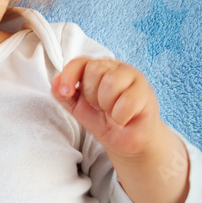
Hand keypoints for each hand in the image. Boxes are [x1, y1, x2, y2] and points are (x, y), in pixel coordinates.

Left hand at [51, 57, 167, 157]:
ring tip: (112, 111)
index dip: (69, 75)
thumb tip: (55, 80)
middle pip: (94, 70)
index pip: (79, 61)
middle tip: (100, 107)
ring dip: (106, 104)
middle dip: (91, 95)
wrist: (126, 141)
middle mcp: (115, 67)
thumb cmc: (102, 119)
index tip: (66, 92)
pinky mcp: (146, 92)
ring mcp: (133, 77)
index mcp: (97, 68)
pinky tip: (123, 118)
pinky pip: (126, 101)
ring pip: (110, 82)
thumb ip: (63, 94)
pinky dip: (120, 116)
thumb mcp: (77, 107)